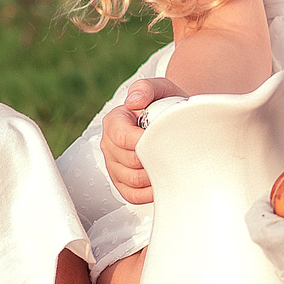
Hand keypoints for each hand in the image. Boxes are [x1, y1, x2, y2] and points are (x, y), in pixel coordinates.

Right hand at [99, 77, 181, 205]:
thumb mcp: (159, 88)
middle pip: (129, 162)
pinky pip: (133, 196)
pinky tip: (164, 182)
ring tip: (171, 164)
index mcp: (114, 122)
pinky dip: (149, 193)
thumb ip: (145, 88)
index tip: (165, 138)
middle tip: (174, 151)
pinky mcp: (122, 184)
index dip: (144, 141)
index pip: (122, 137)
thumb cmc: (165, 104)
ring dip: (154, 176)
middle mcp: (109, 145)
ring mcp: (114, 166)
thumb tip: (134, 102)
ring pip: (132, 181)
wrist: (172, 119)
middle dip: (154, 158)